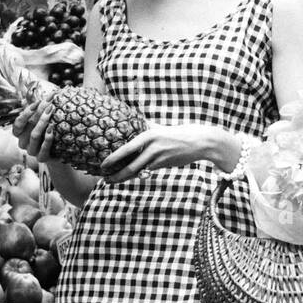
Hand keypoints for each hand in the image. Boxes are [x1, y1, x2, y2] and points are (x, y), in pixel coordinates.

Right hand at [11, 97, 55, 162]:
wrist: (56, 152)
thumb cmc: (45, 131)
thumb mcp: (38, 119)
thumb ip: (35, 108)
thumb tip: (35, 90)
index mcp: (18, 133)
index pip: (18, 122)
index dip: (27, 112)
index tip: (37, 102)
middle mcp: (22, 143)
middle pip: (29, 126)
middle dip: (40, 112)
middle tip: (50, 102)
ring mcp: (31, 152)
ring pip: (35, 135)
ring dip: (43, 121)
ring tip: (52, 111)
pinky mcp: (41, 159)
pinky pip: (43, 149)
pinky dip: (48, 139)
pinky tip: (52, 129)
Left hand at [99, 124, 223, 182]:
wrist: (199, 141)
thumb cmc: (178, 133)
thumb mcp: (160, 128)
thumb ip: (147, 127)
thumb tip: (134, 121)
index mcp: (148, 136)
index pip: (126, 149)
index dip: (113, 158)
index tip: (102, 165)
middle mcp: (152, 147)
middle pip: (130, 166)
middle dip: (116, 174)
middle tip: (104, 178)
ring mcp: (159, 158)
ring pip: (137, 171)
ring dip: (123, 177)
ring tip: (111, 181)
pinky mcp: (164, 165)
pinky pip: (147, 171)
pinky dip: (136, 174)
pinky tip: (128, 177)